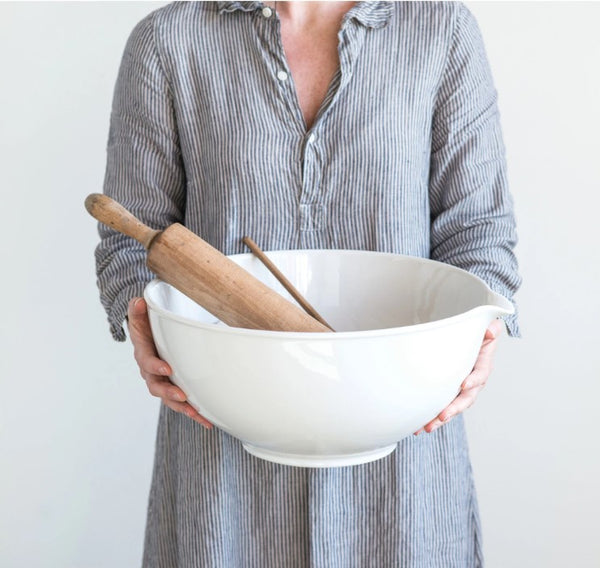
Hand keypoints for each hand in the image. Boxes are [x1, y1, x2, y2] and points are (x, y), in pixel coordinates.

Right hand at [127, 297, 212, 428]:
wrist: (148, 335)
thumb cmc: (146, 324)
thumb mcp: (140, 314)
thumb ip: (138, 309)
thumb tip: (139, 302)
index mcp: (144, 353)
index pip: (147, 361)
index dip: (155, 366)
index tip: (167, 368)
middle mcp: (151, 371)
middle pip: (156, 386)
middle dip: (169, 392)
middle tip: (182, 396)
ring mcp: (162, 381)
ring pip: (170, 398)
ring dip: (182, 407)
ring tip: (196, 413)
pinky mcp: (174, 387)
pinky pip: (182, 403)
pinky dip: (194, 413)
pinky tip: (208, 422)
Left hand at [414, 318, 503, 434]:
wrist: (471, 340)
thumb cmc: (478, 334)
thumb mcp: (488, 327)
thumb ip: (491, 329)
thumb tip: (490, 331)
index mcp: (482, 366)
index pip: (480, 375)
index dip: (474, 380)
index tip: (465, 384)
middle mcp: (473, 381)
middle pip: (466, 398)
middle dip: (454, 409)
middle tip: (442, 416)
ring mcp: (461, 389)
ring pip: (453, 406)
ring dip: (440, 418)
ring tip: (427, 428)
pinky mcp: (450, 392)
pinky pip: (442, 406)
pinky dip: (433, 416)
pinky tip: (420, 425)